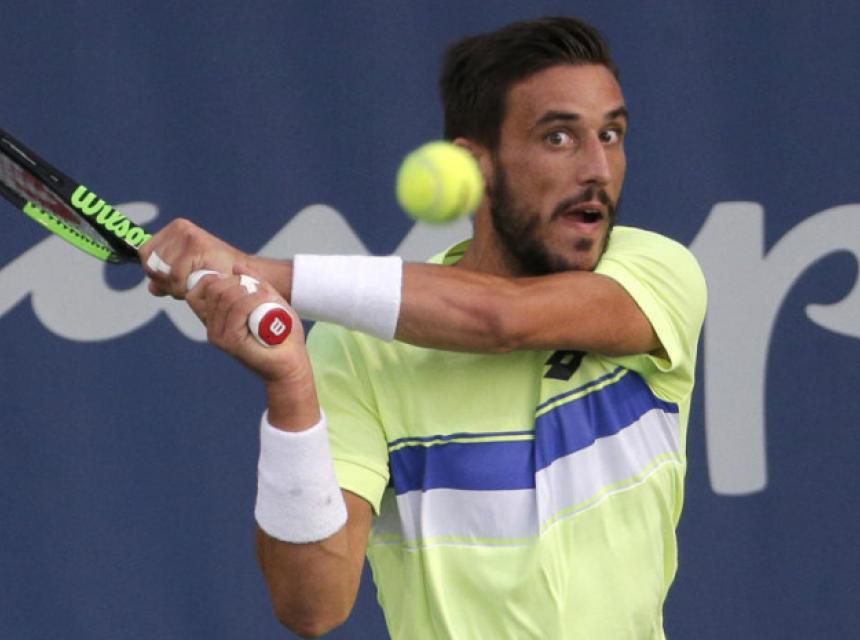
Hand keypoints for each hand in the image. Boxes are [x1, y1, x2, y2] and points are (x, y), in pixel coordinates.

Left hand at [140, 218, 250, 299]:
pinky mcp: (195, 244)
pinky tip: (202, 281)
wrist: (245, 277)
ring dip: (177, 285)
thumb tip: (152, 287)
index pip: (145, 254)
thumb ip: (168, 280)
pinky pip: (175, 275)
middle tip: (188, 284)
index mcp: (174, 230)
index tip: (172, 281)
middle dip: (166, 281)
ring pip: (163, 271)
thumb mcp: (187, 276)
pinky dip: (186, 285)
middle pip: (151, 262)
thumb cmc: (218, 276)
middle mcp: (179, 227)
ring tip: (197, 282)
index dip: (155, 272)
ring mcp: (187, 234)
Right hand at [187, 265, 318, 429]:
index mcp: (215, 318)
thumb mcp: (268, 300)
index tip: (239, 281)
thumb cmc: (281, 334)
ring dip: (251, 291)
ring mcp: (219, 335)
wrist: (291, 364)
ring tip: (268, 298)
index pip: (197, 291)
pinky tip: (267, 300)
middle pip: (213, 289)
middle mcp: (212, 327)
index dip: (214, 278)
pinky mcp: (231, 342)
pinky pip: (237, 310)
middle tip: (260, 291)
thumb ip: (255, 283)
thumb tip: (236, 267)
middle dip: (237, 282)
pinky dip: (254, 299)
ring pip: (226, 297)